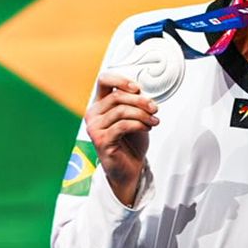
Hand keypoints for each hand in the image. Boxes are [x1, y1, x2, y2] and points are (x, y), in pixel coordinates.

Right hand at [85, 73, 158, 206]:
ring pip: (121, 111)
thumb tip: (141, 91)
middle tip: (154, 109)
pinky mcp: (101, 140)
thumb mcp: (134, 116)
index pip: (104, 80)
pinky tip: (146, 128)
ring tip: (153, 121)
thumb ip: (134, 101)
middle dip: (140, 101)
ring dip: (142, 114)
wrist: (130, 167)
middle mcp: (93, 114)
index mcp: (99, 104)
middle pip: (117, 96)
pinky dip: (139, 125)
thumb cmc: (131, 141)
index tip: (137, 88)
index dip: (121, 80)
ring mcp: (95, 128)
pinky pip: (122, 125)